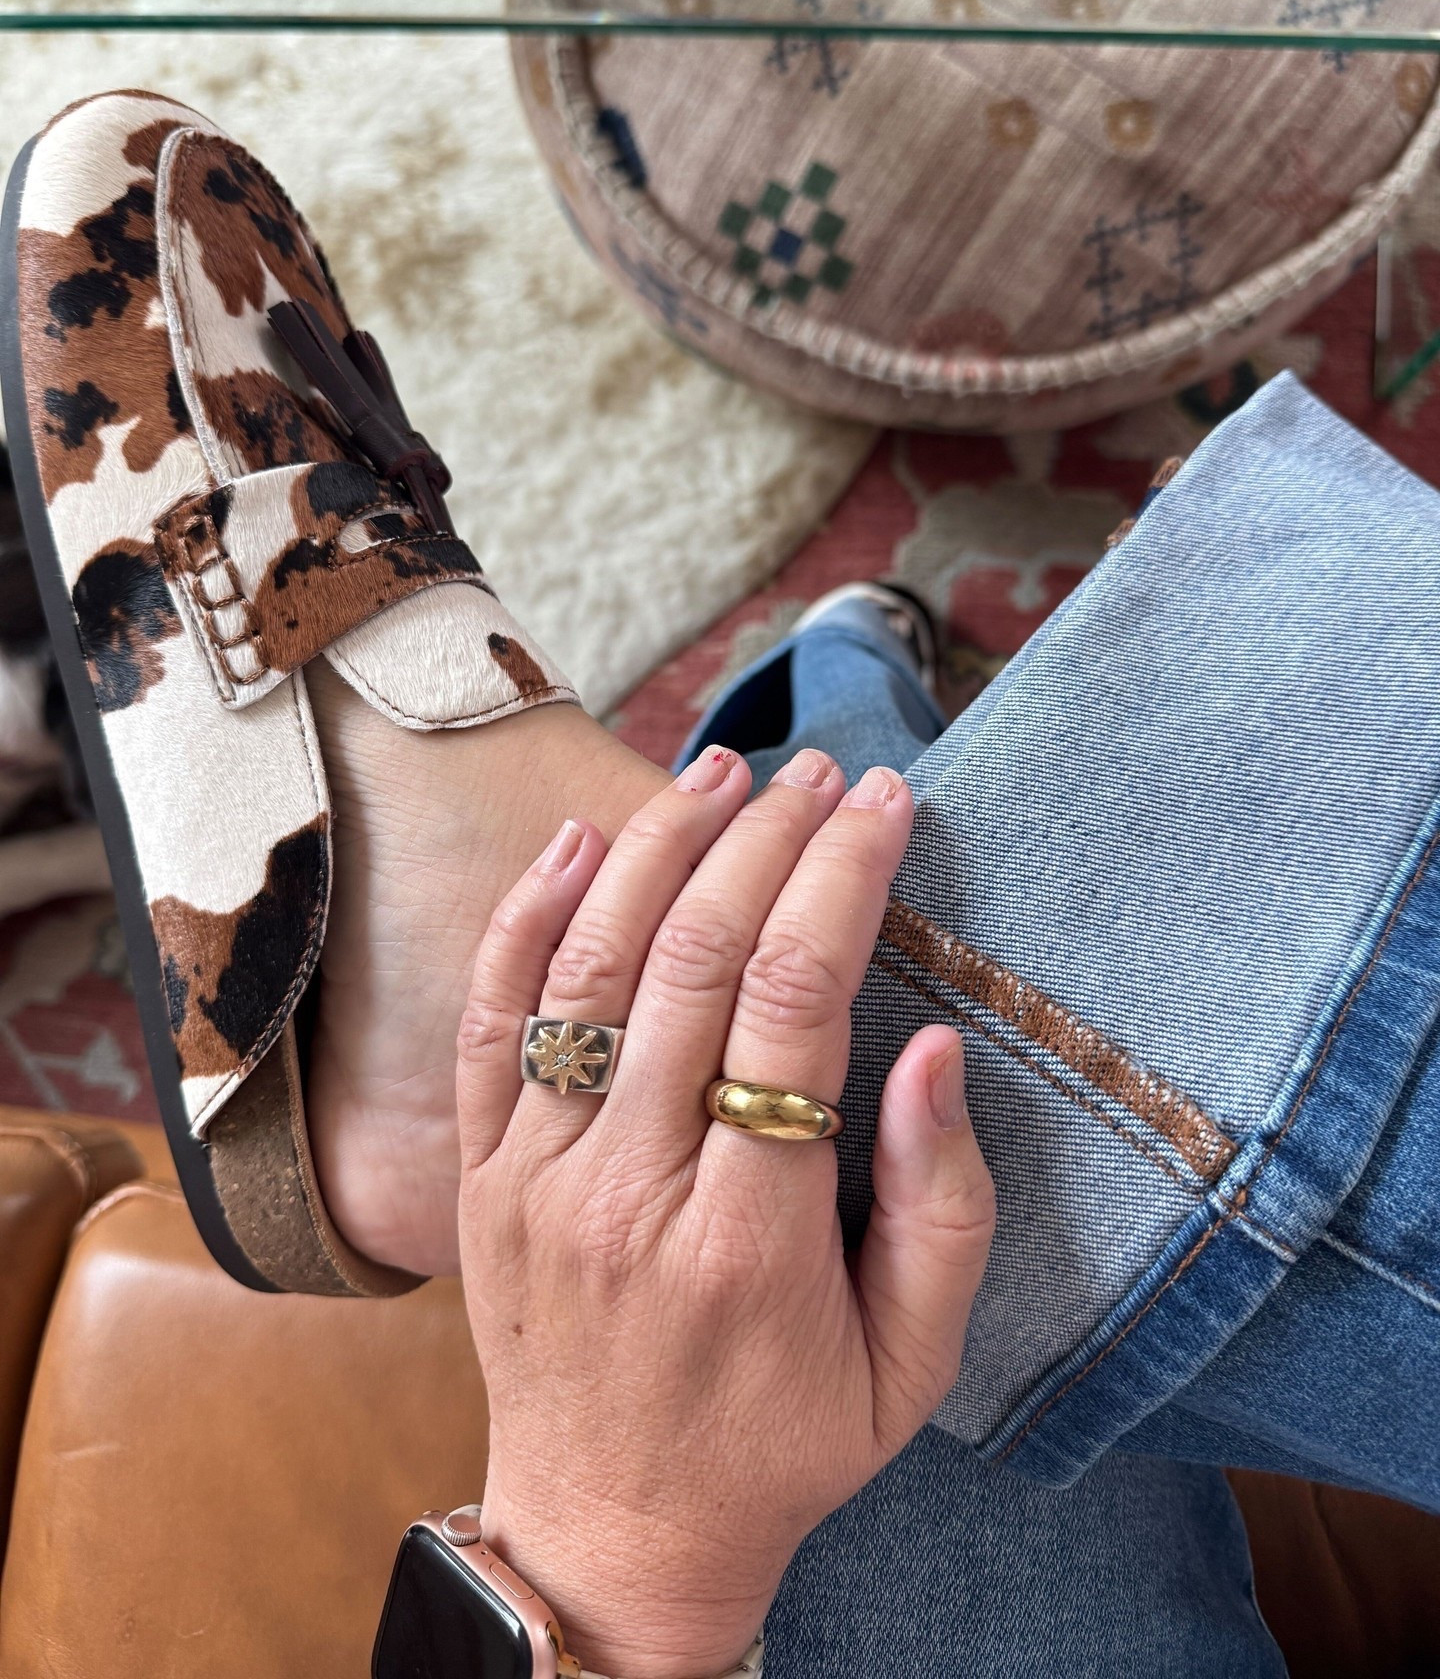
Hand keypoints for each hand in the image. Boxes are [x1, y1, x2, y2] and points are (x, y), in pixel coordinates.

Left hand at [454, 747, 994, 1676]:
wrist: (611, 1537)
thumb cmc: (781, 1447)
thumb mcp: (911, 1364)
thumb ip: (941, 1206)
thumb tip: (938, 1047)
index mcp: (748, 1239)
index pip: (795, 1002)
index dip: (842, 878)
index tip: (885, 803)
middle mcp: (628, 1192)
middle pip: (695, 959)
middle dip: (767, 838)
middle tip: (820, 769)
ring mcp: (537, 1180)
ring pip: (590, 968)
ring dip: (657, 847)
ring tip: (719, 767)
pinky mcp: (479, 1179)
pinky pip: (491, 1023)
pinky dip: (527, 920)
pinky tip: (577, 841)